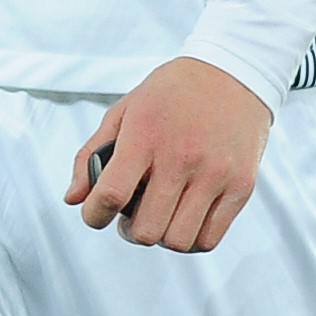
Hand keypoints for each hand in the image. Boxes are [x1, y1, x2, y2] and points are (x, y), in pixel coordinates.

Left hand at [64, 58, 273, 252]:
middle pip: (145, 229)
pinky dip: (190, 240)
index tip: (96, 214)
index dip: (94, 215)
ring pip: (177, 241)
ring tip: (159, 217)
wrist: (232, 74)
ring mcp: (215, 173)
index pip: (111, 194)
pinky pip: (209, 239)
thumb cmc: (171, 93)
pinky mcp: (241, 185)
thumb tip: (73, 199)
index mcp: (146, 134)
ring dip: (160, 237)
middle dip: (128, 230)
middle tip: (131, 215)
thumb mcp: (125, 110)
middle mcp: (181, 156)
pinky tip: (183, 220)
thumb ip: (91, 154)